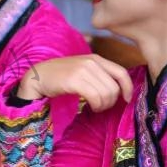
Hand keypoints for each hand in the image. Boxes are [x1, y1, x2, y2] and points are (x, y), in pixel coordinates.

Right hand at [17, 54, 132, 111]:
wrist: (38, 76)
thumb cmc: (61, 76)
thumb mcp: (83, 70)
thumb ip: (99, 75)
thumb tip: (118, 90)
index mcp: (96, 59)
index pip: (121, 72)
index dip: (128, 88)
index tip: (126, 99)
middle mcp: (91, 62)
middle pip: (114, 87)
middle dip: (111, 101)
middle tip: (101, 106)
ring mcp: (82, 70)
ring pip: (106, 93)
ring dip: (103, 105)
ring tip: (95, 107)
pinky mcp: (74, 80)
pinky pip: (95, 97)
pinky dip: (96, 105)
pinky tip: (90, 107)